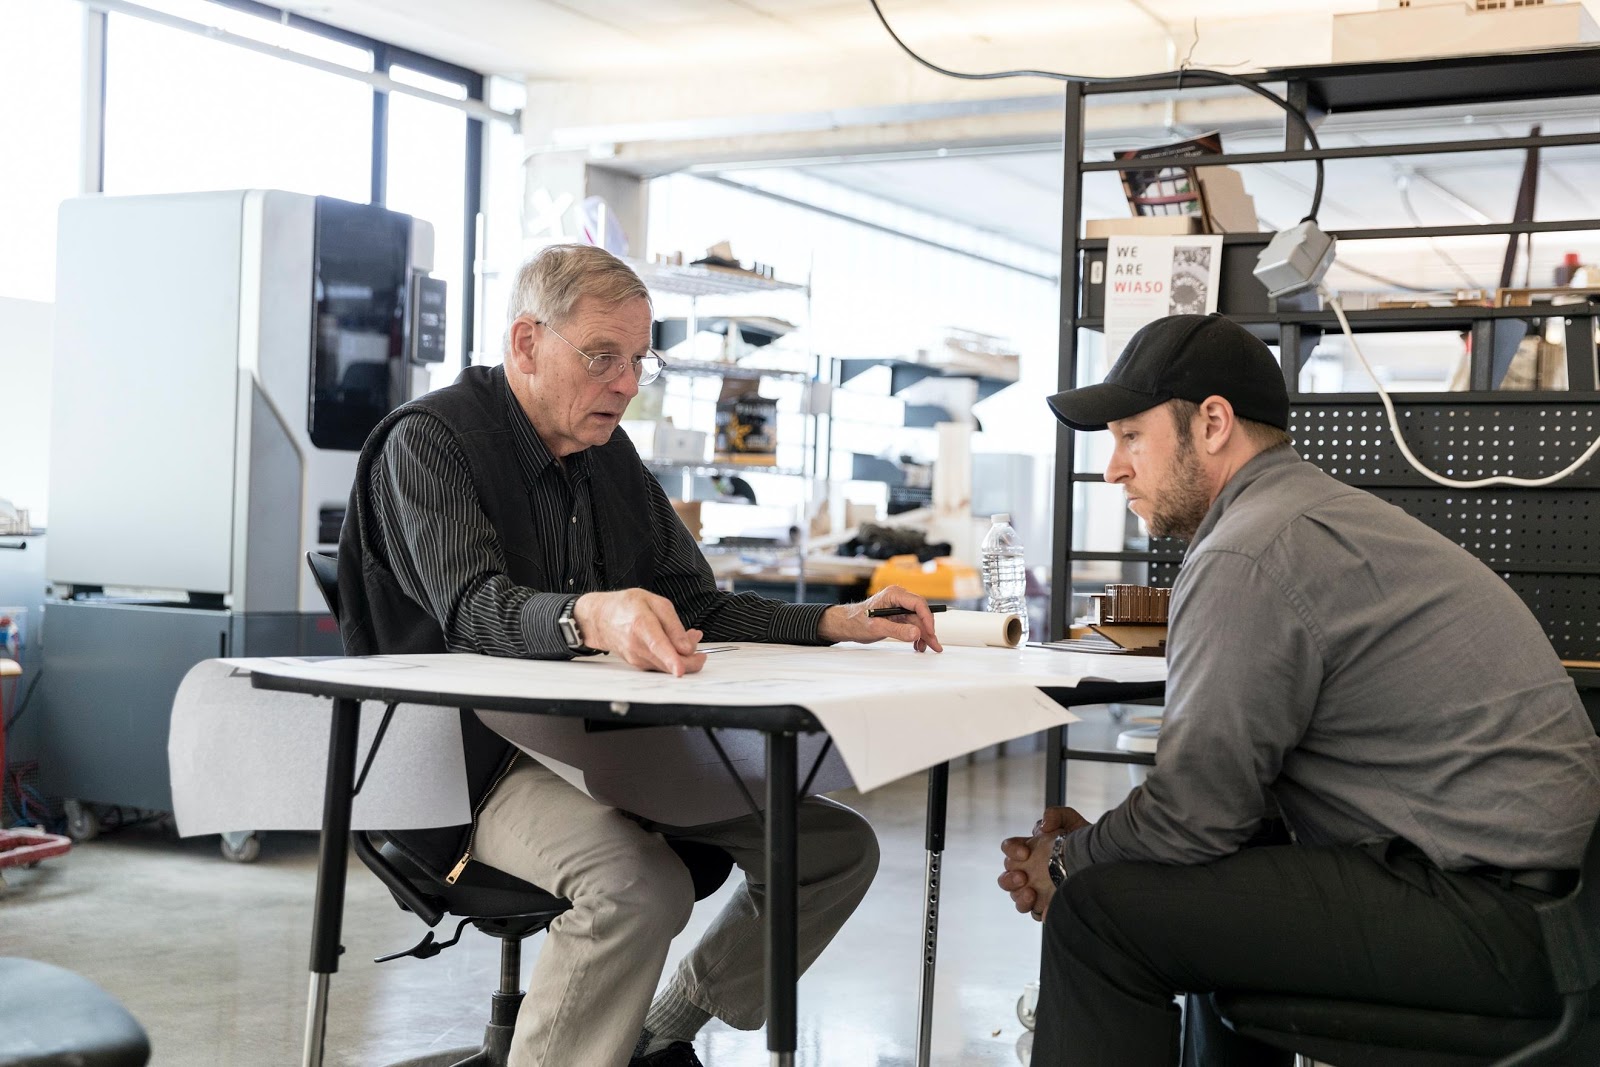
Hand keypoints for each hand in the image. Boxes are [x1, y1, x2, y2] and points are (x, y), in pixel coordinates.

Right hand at [572, 589, 706, 676]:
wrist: (600, 618)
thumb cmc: (626, 606)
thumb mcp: (654, 602)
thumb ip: (673, 625)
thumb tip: (688, 647)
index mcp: (641, 625)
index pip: (658, 645)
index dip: (671, 659)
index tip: (680, 670)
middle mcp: (637, 646)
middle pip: (668, 663)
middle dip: (691, 657)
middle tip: (697, 639)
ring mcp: (636, 658)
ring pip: (667, 666)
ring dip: (683, 655)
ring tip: (687, 636)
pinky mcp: (638, 664)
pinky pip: (661, 666)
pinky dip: (672, 657)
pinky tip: (674, 644)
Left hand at [817, 585, 943, 652]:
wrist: (846, 625)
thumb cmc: (856, 622)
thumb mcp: (876, 628)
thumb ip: (897, 631)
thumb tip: (916, 633)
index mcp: (894, 595)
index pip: (918, 603)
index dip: (927, 618)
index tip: (930, 632)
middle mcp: (898, 598)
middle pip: (920, 613)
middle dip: (927, 630)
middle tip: (934, 645)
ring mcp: (899, 607)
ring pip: (918, 621)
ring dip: (922, 635)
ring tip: (923, 648)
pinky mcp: (898, 616)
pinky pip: (912, 624)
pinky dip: (915, 635)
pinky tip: (917, 645)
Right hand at [997, 807, 1090, 921]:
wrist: (1102, 860)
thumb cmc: (1082, 840)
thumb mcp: (1071, 821)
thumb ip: (1055, 815)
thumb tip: (1044, 827)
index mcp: (1028, 849)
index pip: (1008, 848)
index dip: (1011, 849)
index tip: (1026, 852)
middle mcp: (1026, 871)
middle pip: (1005, 878)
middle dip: (1010, 878)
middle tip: (1024, 877)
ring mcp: (1034, 889)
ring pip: (1015, 897)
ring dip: (1019, 897)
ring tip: (1032, 894)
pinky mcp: (1046, 905)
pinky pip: (1035, 912)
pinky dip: (1038, 911)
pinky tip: (1048, 908)